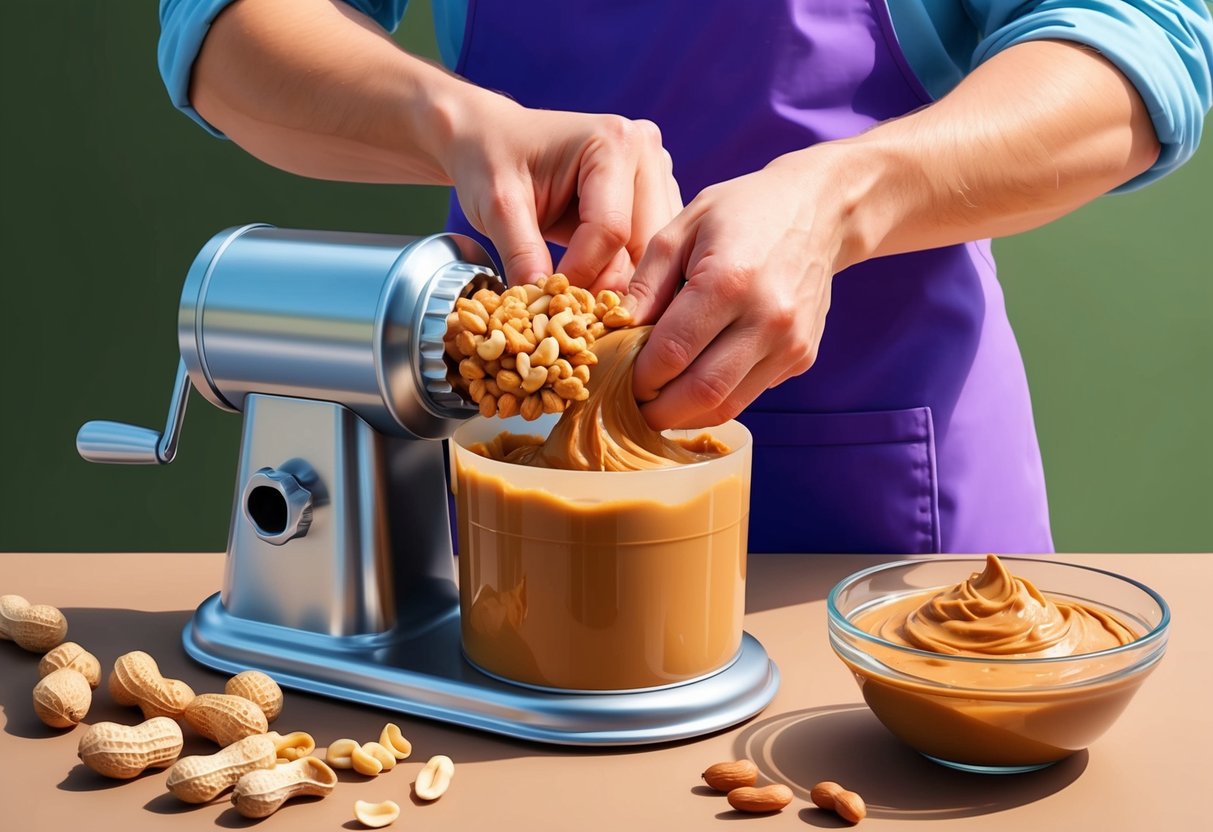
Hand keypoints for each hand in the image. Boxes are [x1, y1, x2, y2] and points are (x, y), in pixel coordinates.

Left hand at [441, 94, 681, 289]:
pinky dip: (620, 274)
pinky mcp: (651, 198)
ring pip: (649, 254)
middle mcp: (646, 153)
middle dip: (606, 284)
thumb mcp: (497, 205)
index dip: (582, 273)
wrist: (490, 137)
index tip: (552, 303)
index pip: (611, 229)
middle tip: (571, 314)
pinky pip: (645, 251)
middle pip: (642, 244)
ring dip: (617, 283)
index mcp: (615, 142)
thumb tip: (543, 309)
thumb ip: (521, 253)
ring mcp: (654, 175)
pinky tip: (592, 287)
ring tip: (579, 303)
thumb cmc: (490, 158)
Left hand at [626, 145, 868, 428]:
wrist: (820, 210)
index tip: (616, 377)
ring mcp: (790, 343)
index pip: (672, 352)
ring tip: (656, 403)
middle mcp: (767, 318)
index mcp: (729, 281)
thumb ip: (646, 282)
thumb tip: (617, 331)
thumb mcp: (682, 228)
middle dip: (657, 411)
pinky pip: (749, 393)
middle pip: (701, 393)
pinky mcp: (803, 357)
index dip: (637, 376)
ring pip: (727, 405)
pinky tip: (695, 381)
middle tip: (630, 408)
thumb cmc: (743, 212)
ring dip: (685, 415)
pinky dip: (716, 399)